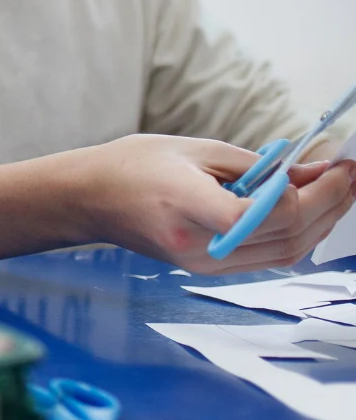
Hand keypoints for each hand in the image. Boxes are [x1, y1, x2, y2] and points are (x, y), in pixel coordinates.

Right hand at [78, 135, 355, 274]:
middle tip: (348, 175)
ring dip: (321, 223)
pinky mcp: (208, 268)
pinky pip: (268, 258)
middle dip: (329, 205)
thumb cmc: (133, 166)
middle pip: (287, 237)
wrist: (89, 199)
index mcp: (188, 207)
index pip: (266, 214)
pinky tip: (308, 210)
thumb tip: (312, 173)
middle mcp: (198, 246)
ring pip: (286, 253)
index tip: (333, 164)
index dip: (310, 192)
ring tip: (337, 191)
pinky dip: (297, 234)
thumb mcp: (197, 150)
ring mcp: (203, 264)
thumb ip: (257, 165)